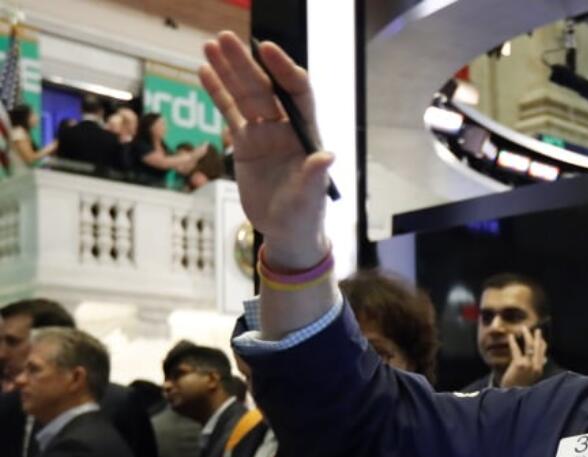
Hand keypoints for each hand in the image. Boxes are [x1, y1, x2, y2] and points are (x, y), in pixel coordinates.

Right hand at [199, 31, 330, 266]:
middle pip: (265, 88)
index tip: (266, 49)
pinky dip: (217, 92)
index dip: (284, 69)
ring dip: (228, 70)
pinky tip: (204, 71)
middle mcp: (285, 128)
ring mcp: (264, 133)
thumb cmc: (304, 215)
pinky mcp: (245, 144)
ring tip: (210, 45)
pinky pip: (230, 113)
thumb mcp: (310, 198)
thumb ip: (314, 176)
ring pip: (244, 95)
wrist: (287, 232)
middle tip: (225, 38)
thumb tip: (327, 156)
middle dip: (245, 63)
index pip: (297, 93)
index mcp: (305, 135)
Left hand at [500, 327, 547, 387]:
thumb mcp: (532, 377)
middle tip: (536, 330)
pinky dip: (513, 342)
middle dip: (537, 337)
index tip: (540, 337)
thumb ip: (538, 367)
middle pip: (538, 348)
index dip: (542, 343)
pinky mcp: (519, 365)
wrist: (512, 396)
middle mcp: (536, 366)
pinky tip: (510, 336)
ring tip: (524, 329)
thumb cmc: (520, 386)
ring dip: (527, 336)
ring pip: (529, 346)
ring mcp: (528, 365)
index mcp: (539, 369)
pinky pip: (516, 350)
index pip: (543, 353)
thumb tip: (545, 359)